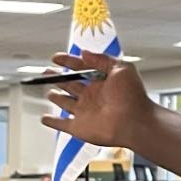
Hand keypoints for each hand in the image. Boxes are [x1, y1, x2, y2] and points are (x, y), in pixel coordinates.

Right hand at [40, 51, 156, 148]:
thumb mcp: (121, 69)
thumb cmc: (133, 96)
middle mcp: (92, 96)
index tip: (56, 58)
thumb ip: (102, 59)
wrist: (134, 122)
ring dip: (57, 98)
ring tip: (50, 93)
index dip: (68, 62)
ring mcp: (85, 111)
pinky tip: (45, 118)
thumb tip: (85, 53)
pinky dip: (52, 122)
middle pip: (71, 84)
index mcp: (101, 82)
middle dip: (59, 78)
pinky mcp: (79, 127)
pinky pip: (61, 124)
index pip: (81, 69)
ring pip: (65, 103)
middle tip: (48, 72)